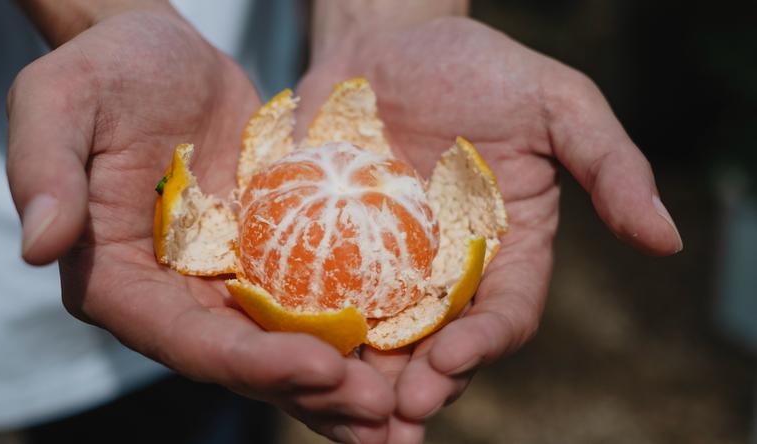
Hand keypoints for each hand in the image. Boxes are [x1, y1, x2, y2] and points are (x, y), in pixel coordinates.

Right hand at [6, 8, 395, 441]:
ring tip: (402, 408)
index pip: (185, 340)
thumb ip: (44, 170)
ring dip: (339, 382)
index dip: (251, 363)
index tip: (321, 370)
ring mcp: (220, 282)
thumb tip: (38, 245)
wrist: (161, 53)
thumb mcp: (59, 100)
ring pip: (282, 346)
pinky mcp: (262, 258)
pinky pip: (308, 301)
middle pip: (242, 361)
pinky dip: (349, 331)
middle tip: (383, 416)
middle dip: (310, 390)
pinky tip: (400, 350)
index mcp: (116, 279)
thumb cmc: (104, 70)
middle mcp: (169, 296)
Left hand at [296, 16, 682, 441]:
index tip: (452, 360)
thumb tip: (667, 239)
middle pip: (436, 349)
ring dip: (360, 384)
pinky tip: (286, 354)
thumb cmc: (477, 67)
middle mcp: (445, 275)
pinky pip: (316, 301)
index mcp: (505, 253)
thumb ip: (608, 165)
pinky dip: (307, 334)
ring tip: (338, 408)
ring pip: (376, 342)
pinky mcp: (327, 251)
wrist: (386, 43)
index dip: (483, 345)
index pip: (502, 317)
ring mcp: (382, 268)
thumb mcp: (556, 103)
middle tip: (392, 418)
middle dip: (419, 388)